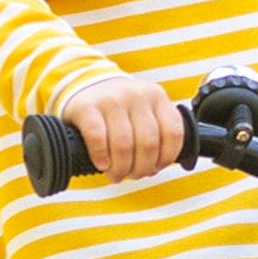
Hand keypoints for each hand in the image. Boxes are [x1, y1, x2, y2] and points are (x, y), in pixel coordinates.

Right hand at [56, 75, 185, 183]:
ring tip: (116, 174)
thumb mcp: (143, 110)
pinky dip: (101, 157)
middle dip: (141, 168)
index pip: (173, 133)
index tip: (155, 168)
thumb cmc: (118, 107)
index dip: (166, 158)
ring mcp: (111, 99)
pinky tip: (102, 164)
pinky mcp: (87, 106)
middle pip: (148, 143)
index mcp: (157, 96)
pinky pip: (97, 138)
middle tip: (132, 175)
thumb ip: (155, 132)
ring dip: (121, 168)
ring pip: (123, 145)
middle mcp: (137, 95)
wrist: (84, 83)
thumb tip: (153, 168)